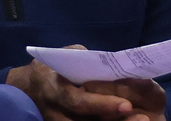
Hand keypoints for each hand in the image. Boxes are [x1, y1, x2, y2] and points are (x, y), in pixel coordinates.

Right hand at [7, 46, 165, 120]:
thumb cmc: (56, 66)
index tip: (127, 105)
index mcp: (56, 91)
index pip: (80, 102)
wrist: (29, 86)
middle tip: (142, 120)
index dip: (103, 105)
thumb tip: (114, 65)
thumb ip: (89, 60)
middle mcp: (56, 112)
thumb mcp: (68, 56)